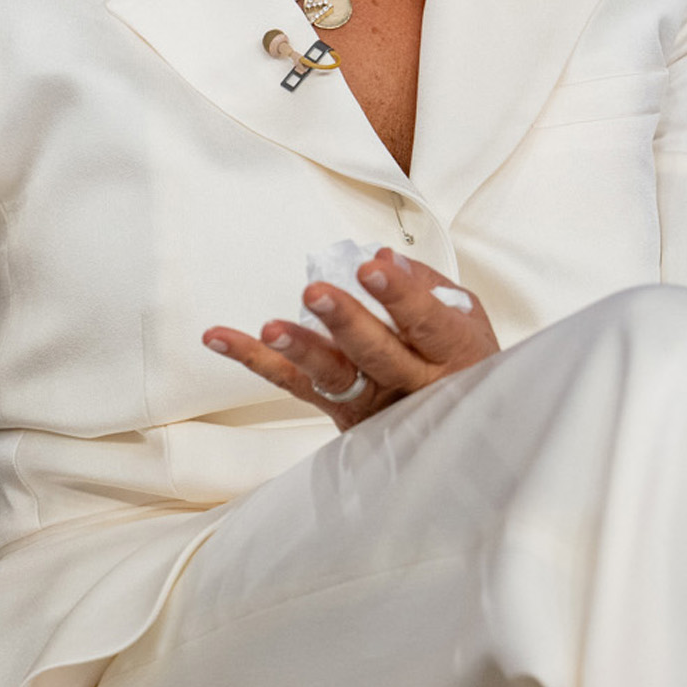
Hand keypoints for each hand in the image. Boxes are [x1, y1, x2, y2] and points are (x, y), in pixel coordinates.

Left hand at [203, 248, 501, 430]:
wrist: (468, 430)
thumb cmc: (463, 358)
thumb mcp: (464, 318)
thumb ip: (427, 287)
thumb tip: (384, 257)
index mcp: (451, 353)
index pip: (427, 323)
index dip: (400, 297)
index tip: (372, 268)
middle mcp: (411, 384)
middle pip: (378, 355)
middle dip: (347, 322)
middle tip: (317, 292)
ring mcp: (373, 404)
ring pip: (333, 378)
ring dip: (299, 350)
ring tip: (270, 328)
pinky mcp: (339, 413)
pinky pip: (293, 386)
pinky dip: (254, 360)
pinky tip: (218, 336)